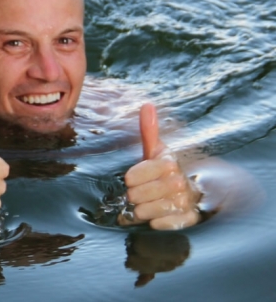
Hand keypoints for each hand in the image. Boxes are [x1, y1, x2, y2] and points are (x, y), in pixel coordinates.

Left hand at [120, 103, 200, 229]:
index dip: (131, 180)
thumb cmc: (167, 170)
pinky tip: (159, 214)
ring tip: (150, 203)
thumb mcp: (157, 151)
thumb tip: (146, 105)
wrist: (199, 189)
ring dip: (142, 210)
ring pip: (144, 212)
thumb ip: (149, 131)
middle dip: (135, 196)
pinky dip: (154, 222)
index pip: (132, 178)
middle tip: (143, 192)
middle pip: (135, 196)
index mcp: (167, 163)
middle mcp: (177, 182)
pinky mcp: (187, 220)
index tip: (134, 178)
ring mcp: (183, 202)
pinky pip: (159, 225)